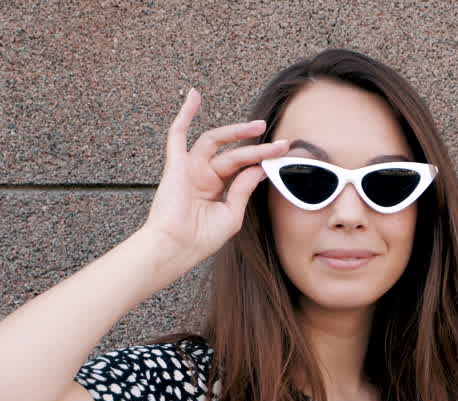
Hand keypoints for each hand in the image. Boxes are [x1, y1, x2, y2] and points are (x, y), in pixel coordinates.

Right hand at [143, 88, 291, 259]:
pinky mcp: (176, 165)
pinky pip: (177, 134)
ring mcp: (190, 168)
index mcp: (217, 189)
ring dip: (236, 131)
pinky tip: (194, 96)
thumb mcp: (231, 214)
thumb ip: (243, 189)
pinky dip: (184, 114)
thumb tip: (258, 168)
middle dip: (258, 148)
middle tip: (281, 144)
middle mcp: (204, 175)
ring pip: (215, 141)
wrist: (177, 247)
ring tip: (259, 126)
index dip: (262, 162)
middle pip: (234, 155)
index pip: (243, 168)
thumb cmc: (201, 238)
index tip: (282, 157)